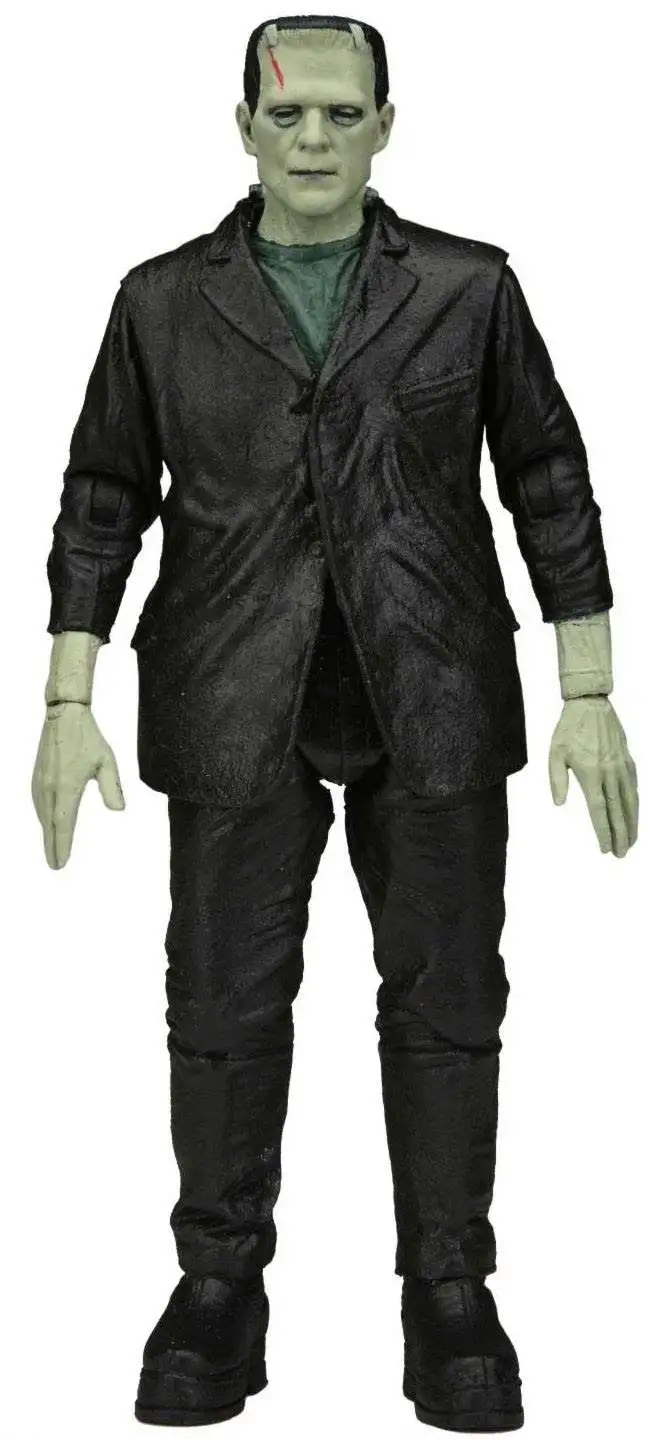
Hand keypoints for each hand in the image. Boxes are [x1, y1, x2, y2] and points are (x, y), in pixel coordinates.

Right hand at [31, 702, 124, 869]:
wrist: (64, 715)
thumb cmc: (88, 738)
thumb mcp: (107, 763)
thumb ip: (112, 788)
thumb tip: (118, 810)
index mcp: (67, 787)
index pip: (63, 824)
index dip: (62, 845)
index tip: (61, 862)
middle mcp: (50, 788)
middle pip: (49, 825)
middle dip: (52, 846)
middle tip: (55, 865)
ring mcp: (40, 782)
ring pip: (42, 815)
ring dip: (46, 833)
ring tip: (51, 849)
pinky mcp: (37, 776)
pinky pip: (37, 803)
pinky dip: (42, 817)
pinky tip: (46, 823)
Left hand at [548, 696, 637, 856]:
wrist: (590, 704)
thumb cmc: (568, 729)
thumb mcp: (554, 753)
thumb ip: (557, 780)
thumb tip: (559, 804)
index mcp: (590, 773)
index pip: (599, 810)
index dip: (603, 831)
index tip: (605, 848)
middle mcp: (609, 772)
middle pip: (618, 811)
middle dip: (621, 835)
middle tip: (621, 854)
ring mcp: (621, 766)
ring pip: (630, 801)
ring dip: (632, 823)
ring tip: (631, 841)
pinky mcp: (628, 759)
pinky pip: (634, 786)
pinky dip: (636, 803)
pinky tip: (635, 815)